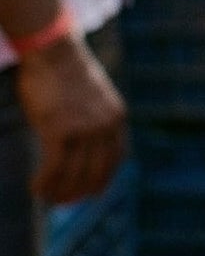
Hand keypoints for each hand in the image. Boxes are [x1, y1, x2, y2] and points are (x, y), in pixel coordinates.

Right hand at [17, 34, 126, 204]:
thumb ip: (95, 121)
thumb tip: (85, 150)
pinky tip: (35, 188)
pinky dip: (44, 183)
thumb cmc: (67, 75)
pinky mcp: (60, 129)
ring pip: (71, 174)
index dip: (101, 181)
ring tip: (44, 196)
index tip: (90, 195)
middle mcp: (105, 124)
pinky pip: (53, 168)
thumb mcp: (92, 99)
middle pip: (94, 172)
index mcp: (117, 117)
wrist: (54, 52)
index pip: (115, 160)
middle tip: (60, 203)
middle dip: (77, 193)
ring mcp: (84, 127)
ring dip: (57, 191)